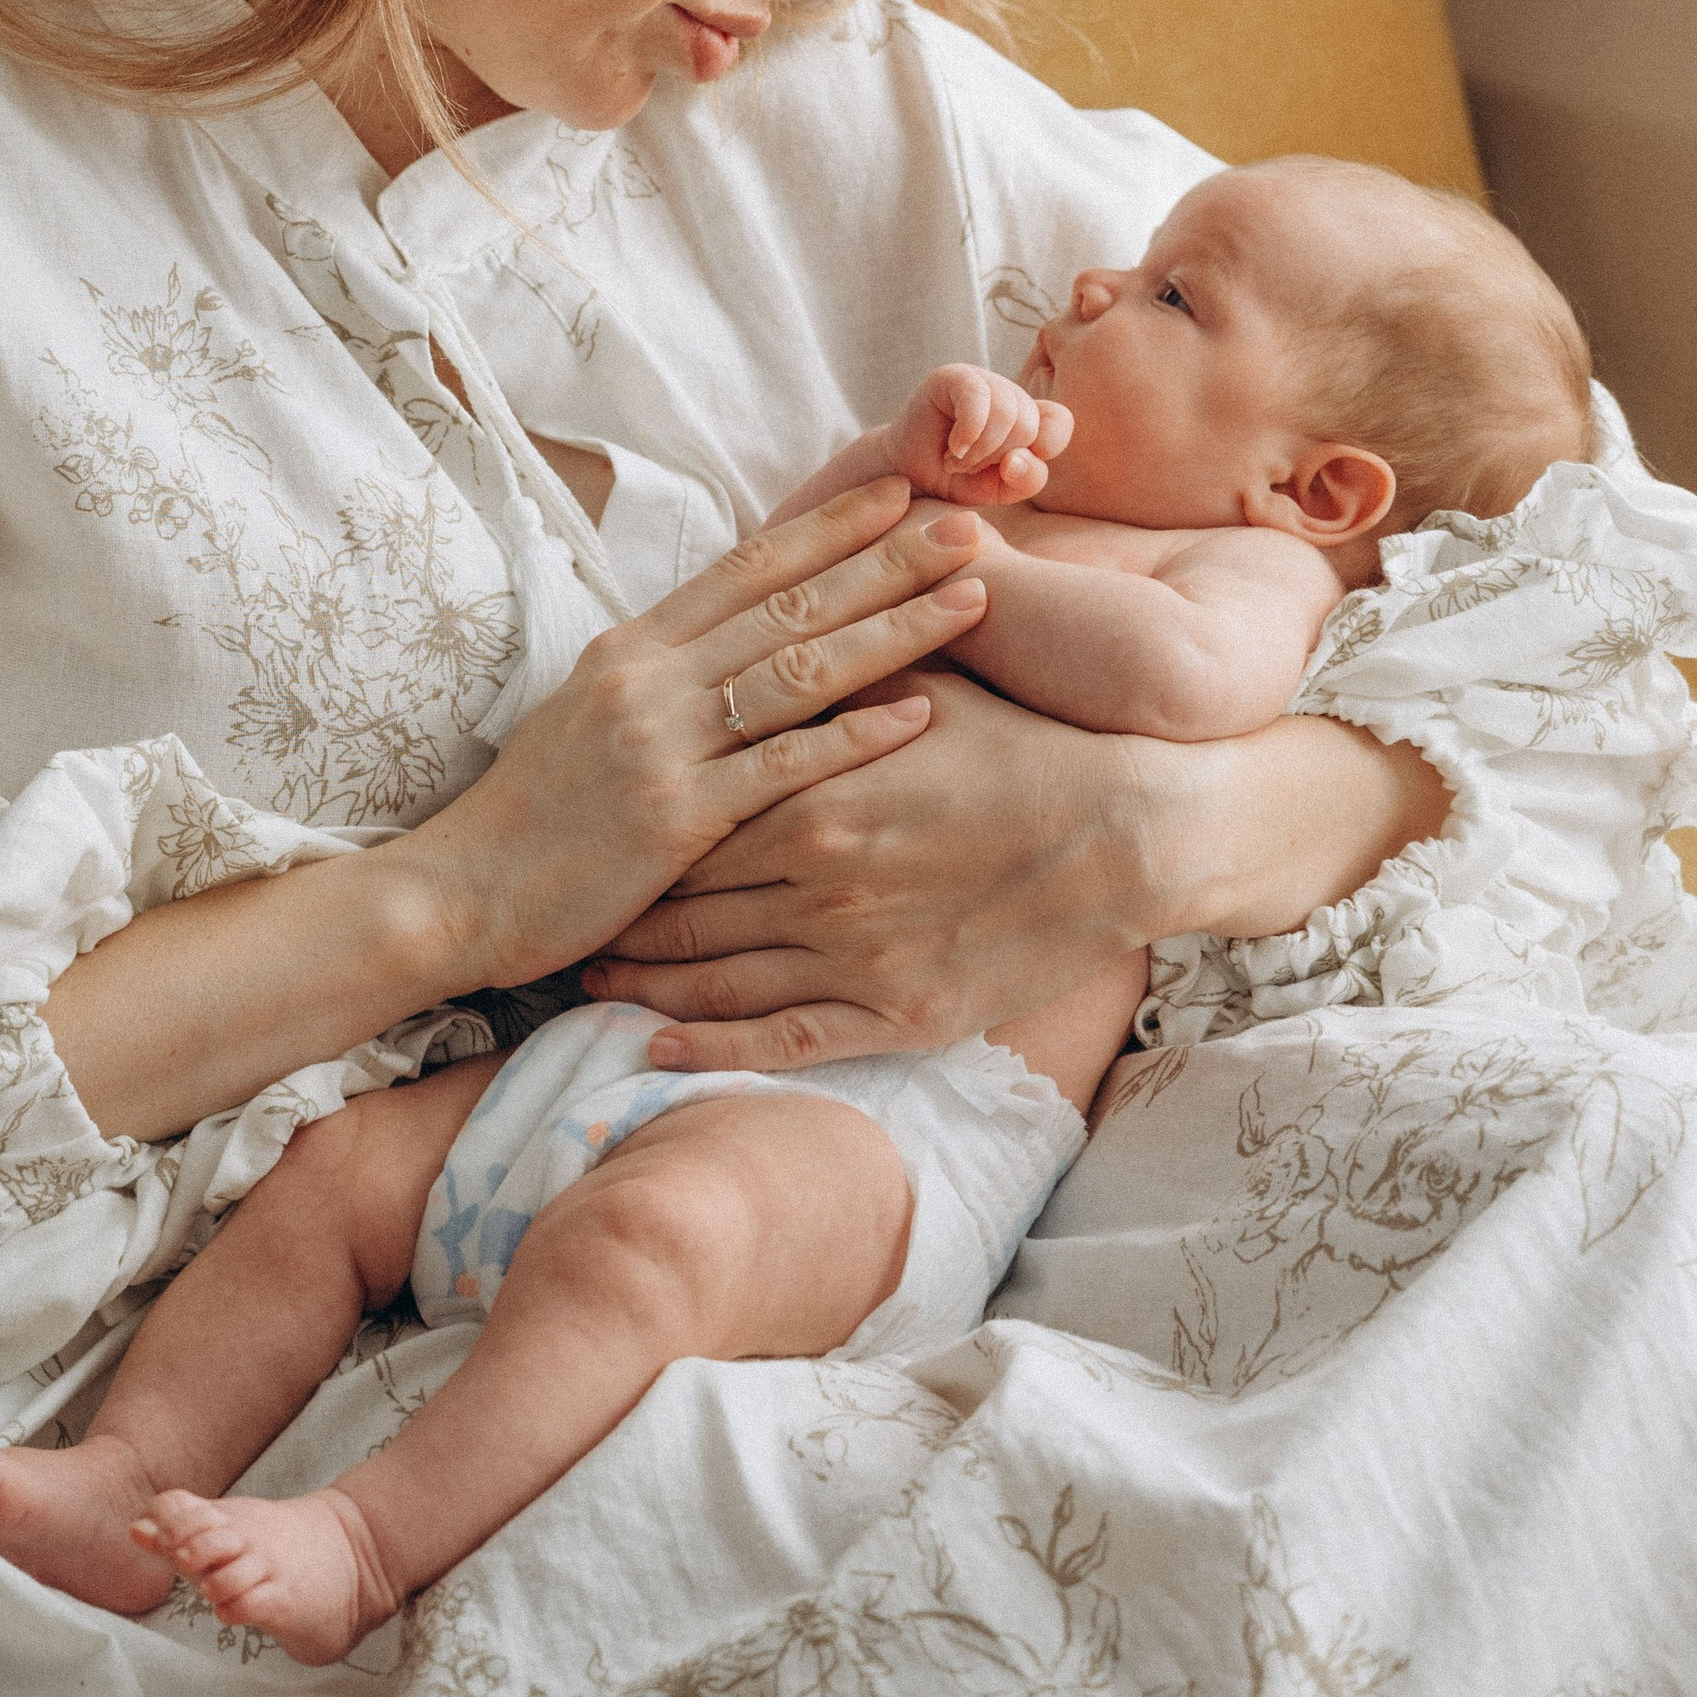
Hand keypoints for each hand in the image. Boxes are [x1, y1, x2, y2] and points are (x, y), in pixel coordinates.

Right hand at [395, 482, 992, 993]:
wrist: (460, 891)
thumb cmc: (535, 814)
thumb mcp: (588, 715)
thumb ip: (660, 673)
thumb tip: (730, 637)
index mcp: (632, 646)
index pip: (746, 565)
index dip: (828, 525)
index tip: (899, 490)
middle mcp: (649, 677)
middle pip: (789, 602)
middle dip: (886, 560)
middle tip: (968, 525)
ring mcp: (662, 742)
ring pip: (799, 670)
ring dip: (893, 629)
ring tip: (970, 600)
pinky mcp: (674, 815)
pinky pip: (783, 767)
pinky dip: (855, 738)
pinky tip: (919, 716)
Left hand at [580, 669, 1153, 1066]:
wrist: (1126, 832)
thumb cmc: (1024, 750)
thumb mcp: (918, 694)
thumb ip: (833, 686)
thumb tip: (774, 647)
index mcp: (810, 792)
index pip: (691, 822)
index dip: (635, 838)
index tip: (593, 844)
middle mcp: (817, 879)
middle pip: (686, 905)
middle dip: (623, 917)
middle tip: (570, 924)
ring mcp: (854, 953)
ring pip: (718, 978)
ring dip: (647, 985)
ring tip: (594, 985)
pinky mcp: (897, 1012)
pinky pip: (783, 1039)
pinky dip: (711, 1046)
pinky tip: (657, 1049)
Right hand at [884, 365, 1070, 507]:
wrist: (908, 476)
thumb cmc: (956, 480)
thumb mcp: (1000, 490)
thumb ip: (1027, 479)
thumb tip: (1019, 459)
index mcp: (1028, 417)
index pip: (1059, 420)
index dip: (1043, 447)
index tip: (1008, 470)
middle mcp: (1009, 394)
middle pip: (1029, 424)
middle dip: (996, 458)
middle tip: (968, 467)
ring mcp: (982, 381)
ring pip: (1007, 413)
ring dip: (979, 451)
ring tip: (956, 460)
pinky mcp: (953, 376)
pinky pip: (977, 399)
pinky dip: (968, 434)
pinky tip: (952, 451)